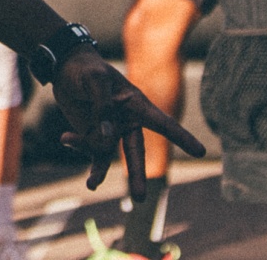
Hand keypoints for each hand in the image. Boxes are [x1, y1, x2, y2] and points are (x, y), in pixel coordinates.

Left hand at [51, 46, 203, 201]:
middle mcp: (127, 121)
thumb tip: (107, 138)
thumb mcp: (95, 81)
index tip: (201, 152)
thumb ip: (103, 109)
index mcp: (136, 104)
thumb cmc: (87, 69)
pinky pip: (89, 149)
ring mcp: (110, 131)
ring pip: (109, 156)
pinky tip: (65, 138)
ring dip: (100, 171)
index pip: (162, 122)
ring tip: (92, 184)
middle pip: (136, 152)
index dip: (181, 137)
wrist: (66, 68)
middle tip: (139, 198)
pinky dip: (77, 146)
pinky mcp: (93, 136)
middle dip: (137, 175)